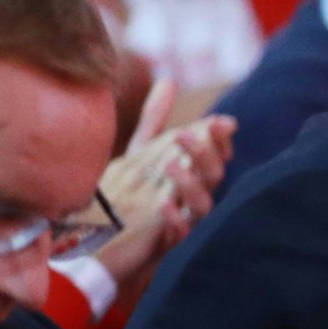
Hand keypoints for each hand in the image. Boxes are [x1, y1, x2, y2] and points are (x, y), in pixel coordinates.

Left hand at [88, 77, 236, 288]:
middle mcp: (193, 199)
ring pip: (203, 206)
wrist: (107, 248)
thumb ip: (157, 121)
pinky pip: (181, 237)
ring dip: (191, 184)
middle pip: (214, 176)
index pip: (216, 154)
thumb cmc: (131, 199)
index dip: (220, 139)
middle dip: (204, 154)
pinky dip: (176, 221)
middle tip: (183, 134)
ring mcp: (184, 224)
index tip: (219, 122)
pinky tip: (164, 206)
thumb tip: (170, 80)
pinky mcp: (167, 248)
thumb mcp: (142, 155)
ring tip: (170, 166)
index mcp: (192, 176)